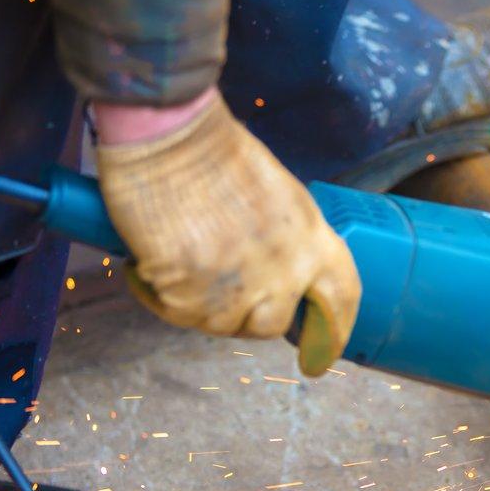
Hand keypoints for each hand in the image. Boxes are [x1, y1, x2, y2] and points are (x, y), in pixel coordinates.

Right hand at [94, 89, 360, 376]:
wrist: (169, 134)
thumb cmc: (216, 151)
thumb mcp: (279, 195)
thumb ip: (288, 240)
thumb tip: (278, 271)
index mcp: (313, 239)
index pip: (341, 299)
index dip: (332, 334)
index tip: (320, 356)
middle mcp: (285, 270)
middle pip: (273, 325)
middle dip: (247, 317)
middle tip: (220, 296)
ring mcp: (239, 287)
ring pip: (223, 326)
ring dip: (201, 306)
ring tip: (181, 265)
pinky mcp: (190, 295)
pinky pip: (176, 315)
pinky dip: (158, 295)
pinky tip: (148, 263)